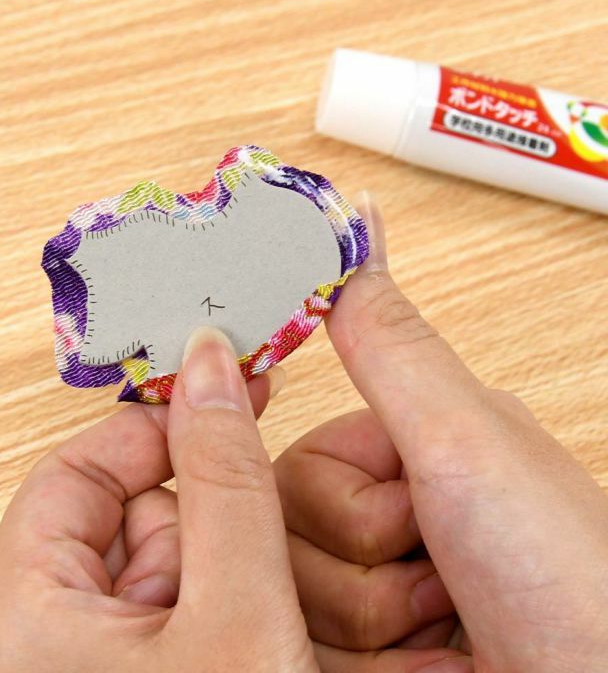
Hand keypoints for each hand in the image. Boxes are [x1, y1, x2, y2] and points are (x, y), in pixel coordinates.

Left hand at [0, 333, 317, 672]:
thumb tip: (210, 369)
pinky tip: (257, 634)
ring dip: (219, 562)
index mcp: (26, 621)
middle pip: (121, 513)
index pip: (72, 473)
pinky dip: (221, 600)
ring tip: (262, 613)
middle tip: (257, 533)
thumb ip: (224, 486)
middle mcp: (42, 640)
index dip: (152, 430)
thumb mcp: (237, 615)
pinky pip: (175, 605)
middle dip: (197, 513)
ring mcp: (87, 662)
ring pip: (158, 558)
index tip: (220, 396)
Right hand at [285, 193, 607, 671]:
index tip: (399, 520)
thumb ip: (388, 343)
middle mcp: (394, 518)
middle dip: (359, 570)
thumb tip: (354, 223)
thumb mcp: (464, 441)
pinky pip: (304, 650)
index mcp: (411, 451)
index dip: (338, 500)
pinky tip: (427, 665)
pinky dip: (364, 665)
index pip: (298, 465)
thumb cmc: (568, 577)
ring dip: (367, 627)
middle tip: (440, 577)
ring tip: (447, 630)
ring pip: (290, 596)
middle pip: (284, 532)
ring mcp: (383, 594)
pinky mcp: (371, 658)